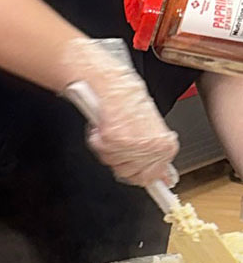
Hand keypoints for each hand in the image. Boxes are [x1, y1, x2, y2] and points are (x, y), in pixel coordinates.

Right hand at [62, 38, 177, 185]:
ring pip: (113, 164)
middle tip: (119, 142)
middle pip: (130, 174)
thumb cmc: (129, 97)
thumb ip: (156, 152)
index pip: (154, 176)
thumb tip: (163, 176)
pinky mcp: (113, 140)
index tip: (144, 181)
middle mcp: (152, 147)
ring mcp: (132, 145)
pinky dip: (96, 139)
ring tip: (112, 129)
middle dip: (121, 160)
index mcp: (165, 144)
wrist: (111, 81)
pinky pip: (100, 150)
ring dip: (108, 149)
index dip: (141, 175)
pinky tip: (103, 125)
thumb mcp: (151, 126)